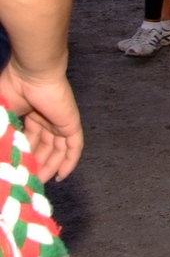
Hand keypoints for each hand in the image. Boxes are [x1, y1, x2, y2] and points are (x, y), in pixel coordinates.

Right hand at [0, 64, 82, 182]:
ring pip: (57, 150)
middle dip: (35, 165)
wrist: (32, 73)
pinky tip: (61, 176)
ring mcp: (59, 121)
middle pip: (43, 147)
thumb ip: (0, 133)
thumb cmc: (11, 88)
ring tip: (38, 183)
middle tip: (25, 182)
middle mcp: (46, 119)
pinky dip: (69, 162)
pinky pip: (74, 146)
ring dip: (49, 167)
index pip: (28, 140)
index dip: (22, 155)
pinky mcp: (70, 123)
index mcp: (29, 114)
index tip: (15, 170)